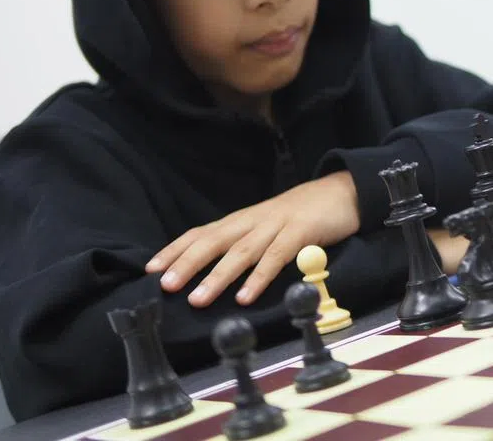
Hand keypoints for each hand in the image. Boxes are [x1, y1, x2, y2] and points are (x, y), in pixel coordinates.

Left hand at [145, 171, 359, 306]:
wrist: (342, 192)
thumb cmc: (301, 215)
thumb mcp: (266, 226)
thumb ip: (243, 243)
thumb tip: (212, 270)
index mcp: (242, 221)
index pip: (200, 233)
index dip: (175, 250)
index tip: (150, 270)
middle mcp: (253, 220)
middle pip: (214, 240)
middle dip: (187, 263)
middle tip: (165, 286)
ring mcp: (276, 225)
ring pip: (241, 252)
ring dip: (217, 276)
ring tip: (197, 299)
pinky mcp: (301, 233)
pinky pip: (276, 257)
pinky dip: (259, 277)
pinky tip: (245, 296)